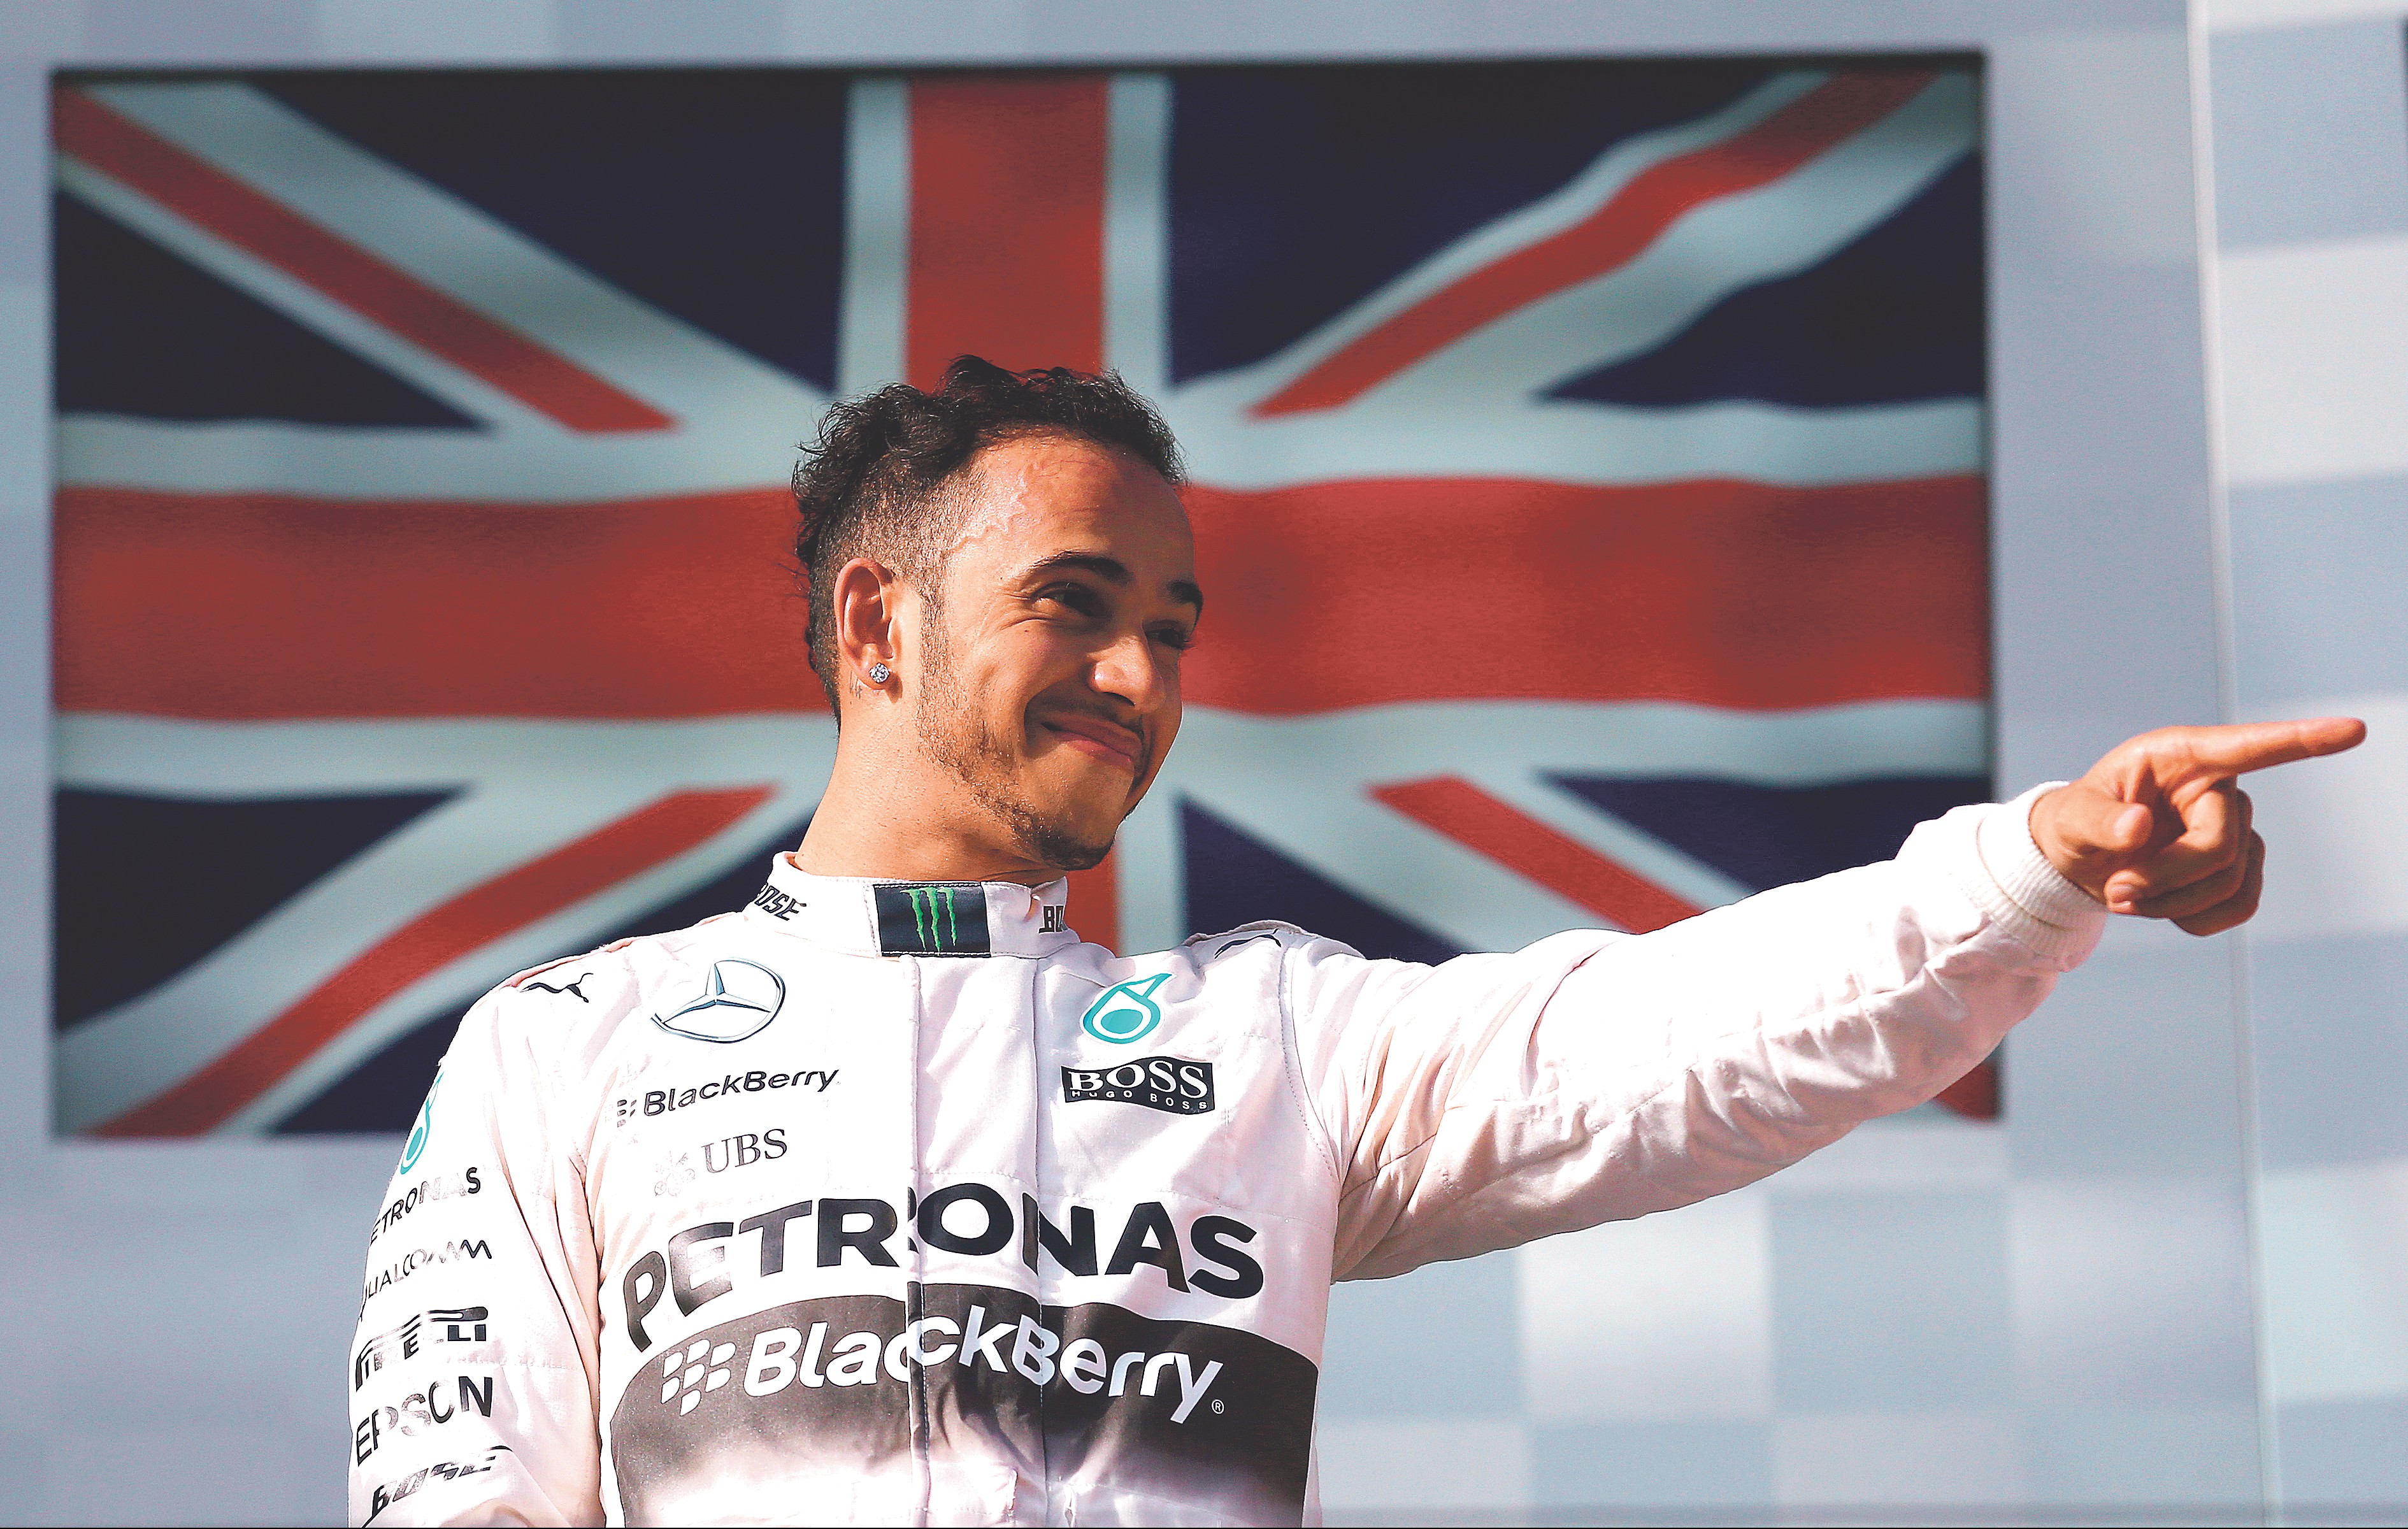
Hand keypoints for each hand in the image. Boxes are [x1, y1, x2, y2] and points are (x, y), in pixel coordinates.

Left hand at [2029, 718, 2365, 935]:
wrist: (2081, 858)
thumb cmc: (2077, 822)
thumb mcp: (2069, 818)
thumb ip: (2097, 820)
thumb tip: (2137, 827)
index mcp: (2181, 755)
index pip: (2249, 746)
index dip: (2302, 740)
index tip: (2353, 730)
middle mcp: (2218, 786)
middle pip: (2220, 847)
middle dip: (2166, 879)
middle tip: (2115, 891)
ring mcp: (2235, 827)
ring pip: (2230, 883)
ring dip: (2171, 904)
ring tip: (2122, 897)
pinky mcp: (2239, 867)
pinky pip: (2238, 907)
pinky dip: (2190, 919)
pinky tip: (2156, 907)